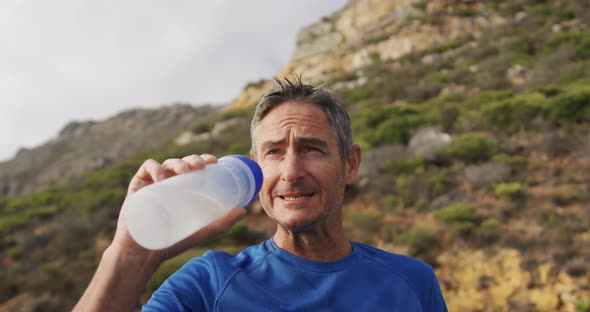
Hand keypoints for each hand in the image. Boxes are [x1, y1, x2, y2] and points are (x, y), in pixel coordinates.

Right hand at [110, 154, 245, 264]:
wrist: (144, 254)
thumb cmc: (173, 242)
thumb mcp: (200, 232)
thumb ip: (221, 223)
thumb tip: (243, 211)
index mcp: (183, 189)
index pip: (194, 168)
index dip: (204, 160)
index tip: (214, 162)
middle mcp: (169, 183)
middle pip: (182, 163)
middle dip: (193, 159)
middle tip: (201, 166)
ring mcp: (153, 183)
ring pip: (166, 164)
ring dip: (177, 163)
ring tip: (185, 171)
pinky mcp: (137, 186)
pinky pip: (146, 169)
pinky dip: (155, 168)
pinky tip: (162, 177)